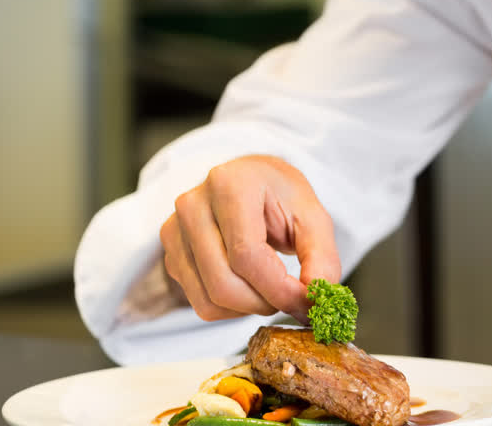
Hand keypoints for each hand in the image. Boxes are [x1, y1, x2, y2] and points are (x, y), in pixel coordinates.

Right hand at [159, 155, 339, 322]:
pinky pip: (199, 303)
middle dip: (266, 302)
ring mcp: (175, 231)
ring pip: (209, 299)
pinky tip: (250, 288)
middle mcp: (193, 205)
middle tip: (293, 299)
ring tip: (274, 290)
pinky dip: (231, 309)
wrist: (250, 182)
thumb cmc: (280, 196)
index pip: (247, 255)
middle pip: (224, 283)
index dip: (279, 288)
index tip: (307, 301)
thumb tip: (315, 297)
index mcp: (230, 184)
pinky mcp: (170, 254)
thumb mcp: (312, 216)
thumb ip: (321, 256)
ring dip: (250, 309)